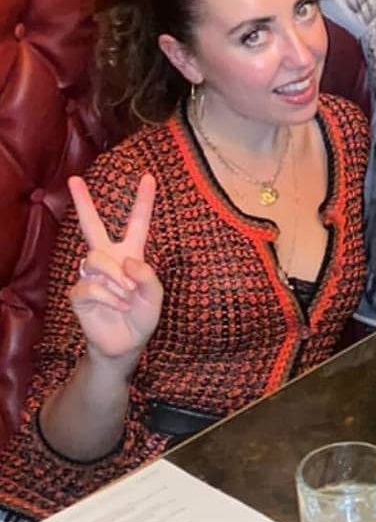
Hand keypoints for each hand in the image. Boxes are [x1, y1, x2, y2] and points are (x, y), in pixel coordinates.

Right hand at [68, 173, 162, 364]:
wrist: (126, 344)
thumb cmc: (142, 316)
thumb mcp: (155, 296)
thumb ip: (147, 276)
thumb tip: (125, 261)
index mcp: (131, 253)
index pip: (138, 222)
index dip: (144, 201)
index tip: (149, 177)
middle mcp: (109, 258)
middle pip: (92, 225)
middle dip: (83, 202)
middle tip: (74, 180)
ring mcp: (92, 274)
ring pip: (95, 258)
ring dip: (115, 278)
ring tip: (126, 295)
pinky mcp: (79, 292)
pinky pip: (90, 284)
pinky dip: (108, 296)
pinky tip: (116, 305)